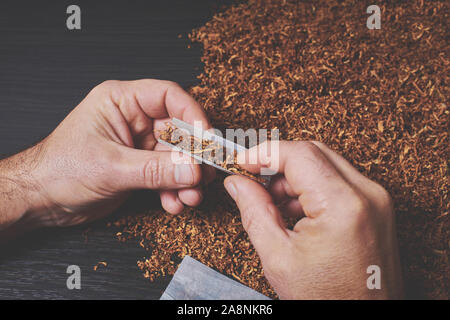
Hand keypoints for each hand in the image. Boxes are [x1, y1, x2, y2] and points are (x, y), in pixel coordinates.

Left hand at [0, 80, 213, 230]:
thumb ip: (155, 170)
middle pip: (178, 130)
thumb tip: (193, 170)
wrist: (40, 200)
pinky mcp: (139, 166)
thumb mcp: (111, 167)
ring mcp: (138, 144)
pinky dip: (174, 190)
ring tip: (190, 197)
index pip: (169, 97)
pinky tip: (174, 203)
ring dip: (186, 178)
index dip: (193, 116)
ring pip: (176, 156)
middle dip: (192, 157)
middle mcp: (133, 119)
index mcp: (121, 101)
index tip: (208, 140)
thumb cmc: (60, 170)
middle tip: (205, 176)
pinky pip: (166, 174)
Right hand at [224, 141, 402, 298]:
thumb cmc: (328, 299)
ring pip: (326, 162)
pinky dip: (312, 185)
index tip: (243, 161)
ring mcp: (376, 199)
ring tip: (274, 202)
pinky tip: (296, 209)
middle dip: (279, 162)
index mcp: (342, 205)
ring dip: (295, 175)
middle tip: (253, 179)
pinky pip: (338, 179)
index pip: (299, 154)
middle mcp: (367, 194)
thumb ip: (254, 210)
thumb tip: (237, 183)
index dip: (265, 153)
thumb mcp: (278, 256)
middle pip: (314, 152)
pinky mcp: (377, 206)